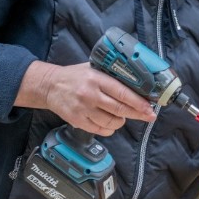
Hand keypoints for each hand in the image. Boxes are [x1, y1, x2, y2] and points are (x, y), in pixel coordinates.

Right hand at [19, 62, 155, 135]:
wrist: (49, 86)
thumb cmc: (75, 76)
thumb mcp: (93, 68)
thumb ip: (111, 74)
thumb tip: (136, 82)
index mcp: (96, 79)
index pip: (122, 93)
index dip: (138, 102)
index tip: (149, 108)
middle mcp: (90, 95)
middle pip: (120, 109)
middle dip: (138, 114)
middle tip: (149, 116)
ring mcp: (83, 109)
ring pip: (111, 122)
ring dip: (122, 121)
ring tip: (123, 117)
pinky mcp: (77, 121)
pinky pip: (100, 130)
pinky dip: (109, 129)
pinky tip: (111, 124)